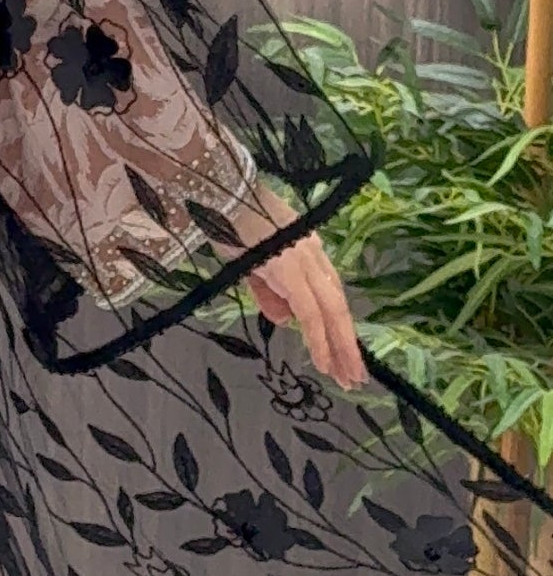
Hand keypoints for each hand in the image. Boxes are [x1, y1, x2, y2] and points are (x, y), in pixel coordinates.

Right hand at [242, 214, 365, 389]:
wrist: (221, 197)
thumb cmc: (228, 225)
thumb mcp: (251, 266)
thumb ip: (271, 294)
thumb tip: (286, 322)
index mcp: (308, 252)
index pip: (331, 296)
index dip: (339, 327)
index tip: (344, 355)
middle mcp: (315, 256)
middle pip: (339, 307)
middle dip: (347, 345)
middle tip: (355, 377)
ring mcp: (305, 263)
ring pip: (333, 313)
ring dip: (340, 348)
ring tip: (347, 378)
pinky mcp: (292, 272)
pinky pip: (311, 313)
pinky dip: (319, 340)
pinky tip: (323, 363)